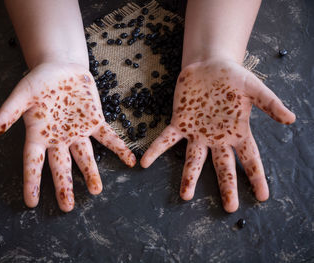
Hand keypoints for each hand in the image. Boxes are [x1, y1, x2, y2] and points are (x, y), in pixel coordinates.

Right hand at [0, 63, 135, 211]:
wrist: (61, 67)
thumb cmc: (39, 81)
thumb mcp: (21, 94)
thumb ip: (8, 113)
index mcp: (39, 134)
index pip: (33, 162)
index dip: (32, 181)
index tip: (31, 203)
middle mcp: (60, 138)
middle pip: (61, 166)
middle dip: (64, 185)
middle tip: (67, 208)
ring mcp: (79, 131)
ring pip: (85, 156)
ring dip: (91, 172)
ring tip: (97, 190)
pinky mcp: (95, 121)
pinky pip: (108, 137)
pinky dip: (119, 148)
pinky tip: (130, 161)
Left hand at [141, 59, 294, 211]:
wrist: (209, 65)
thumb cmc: (233, 77)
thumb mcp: (254, 88)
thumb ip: (270, 104)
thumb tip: (291, 119)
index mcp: (237, 132)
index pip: (250, 158)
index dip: (256, 177)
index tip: (263, 197)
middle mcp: (217, 138)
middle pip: (223, 166)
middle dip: (226, 186)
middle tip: (230, 208)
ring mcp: (197, 133)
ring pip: (193, 159)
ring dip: (189, 177)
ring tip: (185, 196)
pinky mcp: (180, 123)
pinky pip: (166, 140)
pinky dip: (156, 150)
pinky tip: (145, 162)